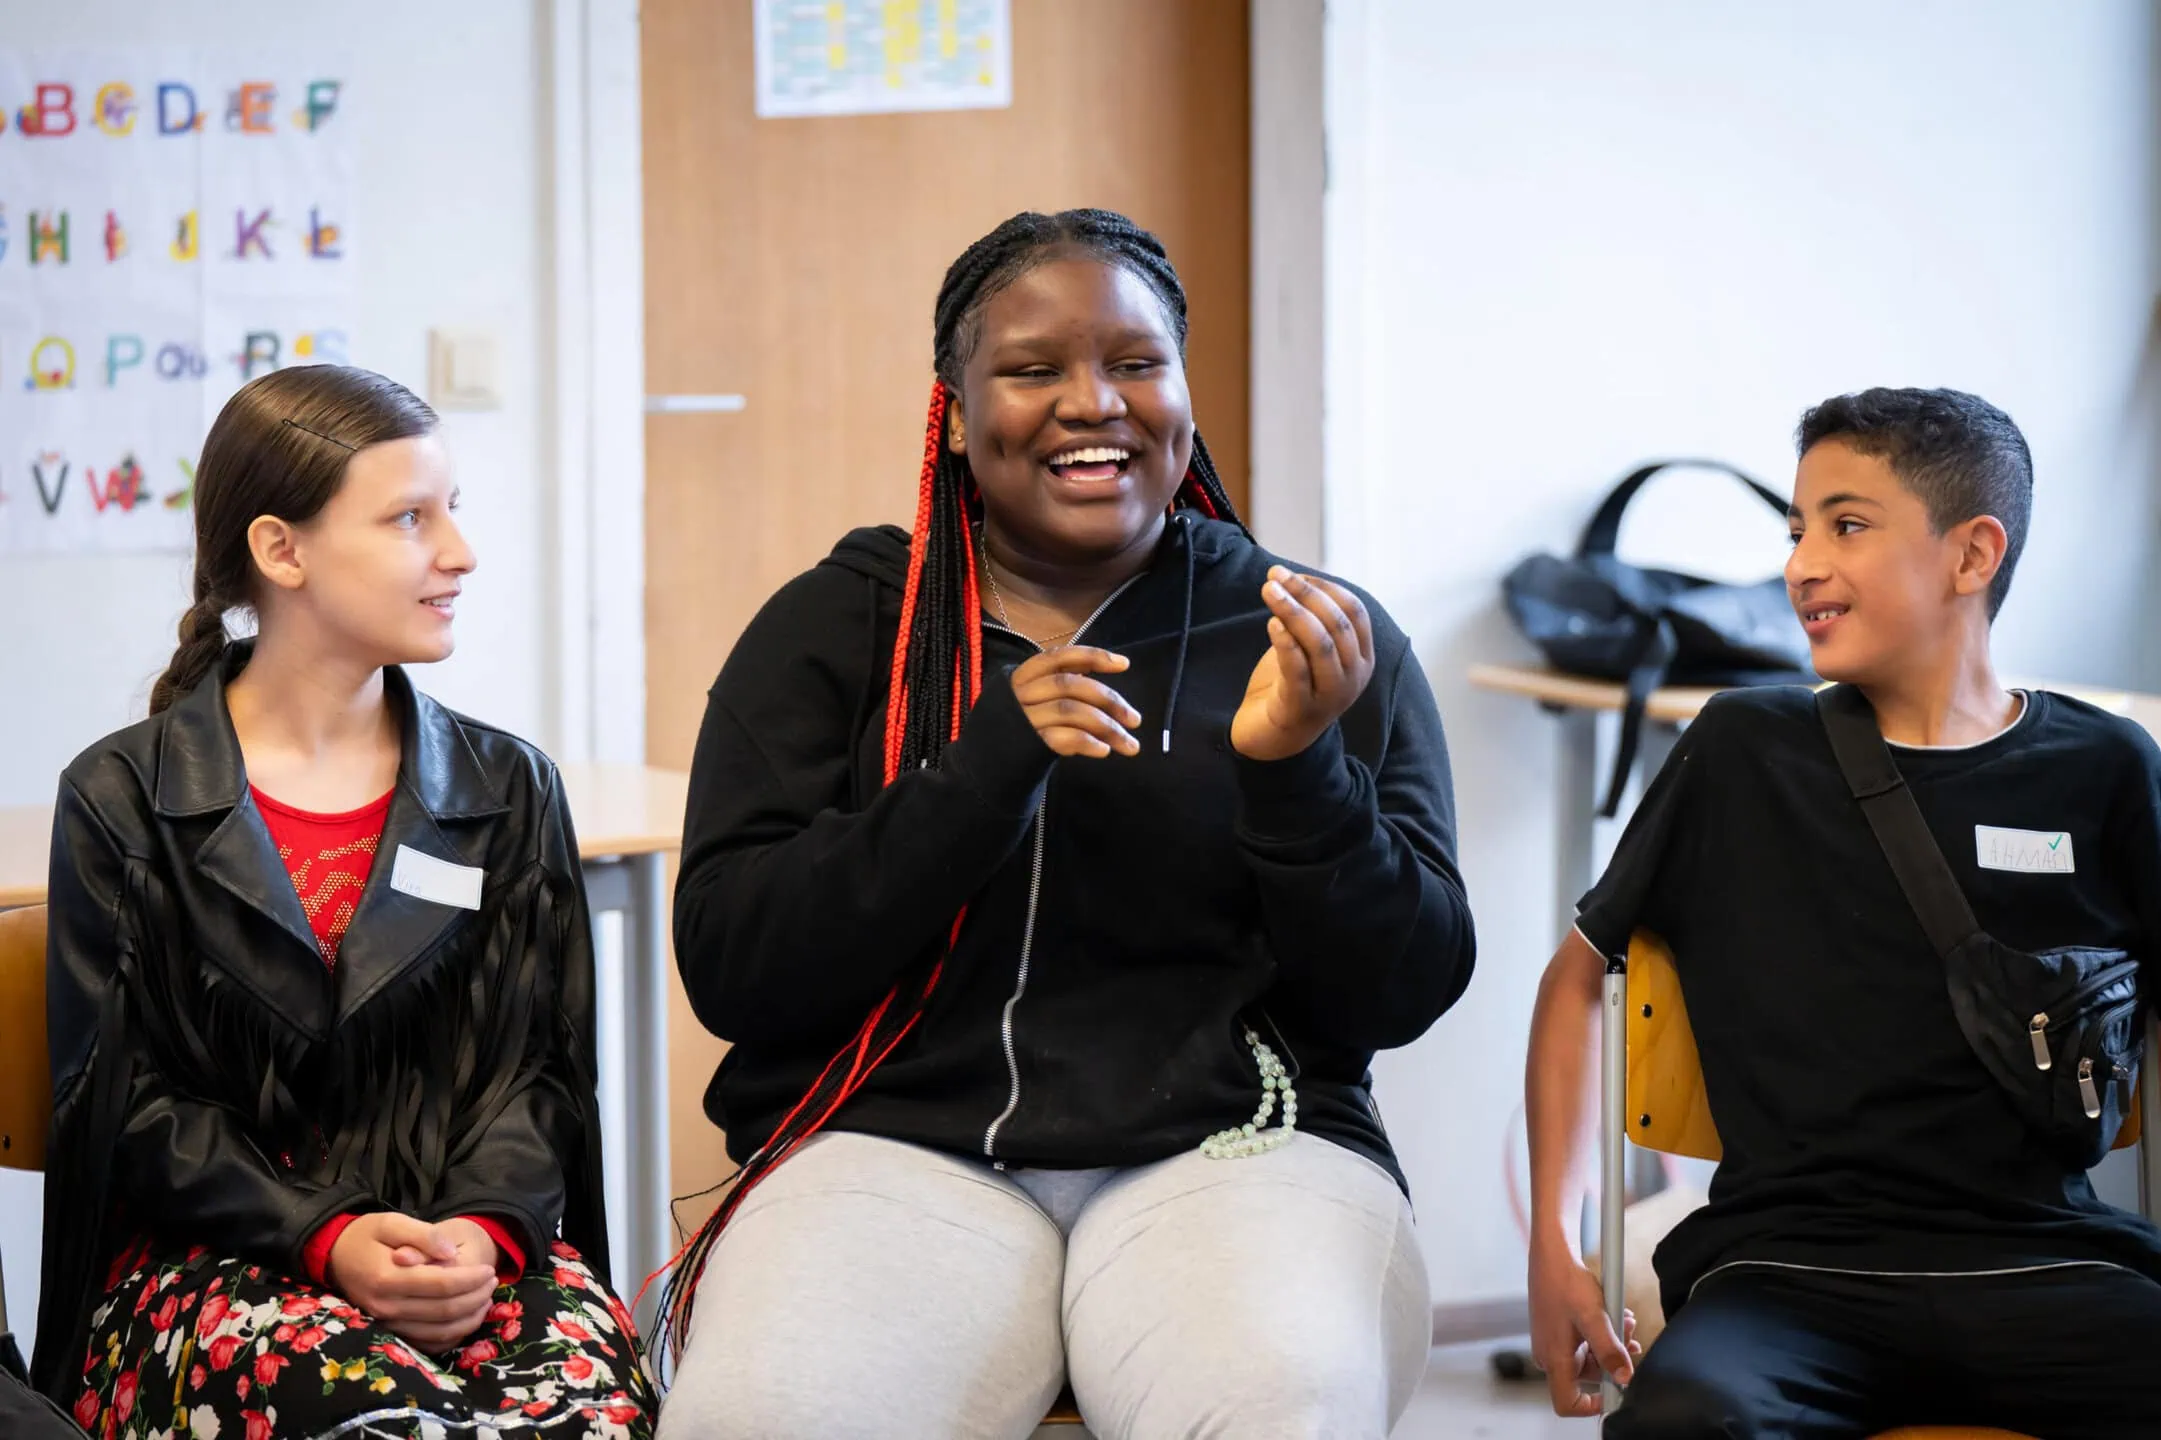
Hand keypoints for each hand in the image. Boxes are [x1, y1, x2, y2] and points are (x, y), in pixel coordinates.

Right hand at [327, 1212, 498, 1352]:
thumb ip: (423, 1235)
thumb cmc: (365, 1236)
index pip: (441, 1285)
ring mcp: (385, 1324)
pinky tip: (467, 1318)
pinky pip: (427, 1344)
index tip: (489, 1269)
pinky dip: (453, 1335)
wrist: (334, 1256)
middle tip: (493, 1281)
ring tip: (486, 1298)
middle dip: (476, 1297)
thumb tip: (450, 1253)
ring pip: (439, 1332)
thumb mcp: (392, 1222)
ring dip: (470, 1318)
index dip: (471, 1279)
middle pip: (444, 1311)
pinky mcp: (388, 1333)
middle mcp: (385, 1307)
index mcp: (387, 1279)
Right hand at [1010, 646, 1142, 757]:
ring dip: (1106, 727)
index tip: (1124, 664)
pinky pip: (1062, 738)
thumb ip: (1062, 685)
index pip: (1060, 657)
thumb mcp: (1034, 699)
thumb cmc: (1019, 728)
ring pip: (1071, 711)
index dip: (1092, 656)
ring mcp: (1023, 719)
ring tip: (1130, 745)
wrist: (988, 765)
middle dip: (1108, 700)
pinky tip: (1105, 750)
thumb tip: (1105, 668)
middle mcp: (1021, 694)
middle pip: (1070, 686)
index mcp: (1024, 676)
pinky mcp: (1026, 745)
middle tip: (1136, 720)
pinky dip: (1087, 742)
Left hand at [1230, 568, 1375, 761]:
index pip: (1354, 612)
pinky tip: (1271, 623)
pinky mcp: (1302, 709)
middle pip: (1337, 624)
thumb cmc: (1290, 686)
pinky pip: (1298, 670)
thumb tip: (1295, 578)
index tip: (1294, 574)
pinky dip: (1286, 642)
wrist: (1272, 738)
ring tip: (1268, 591)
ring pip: (1320, 643)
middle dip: (1305, 593)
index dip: (1325, 588)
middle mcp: (1353, 678)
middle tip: (1275, 576)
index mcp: (1362, 659)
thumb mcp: (1309, 650)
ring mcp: (1331, 696)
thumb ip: (1312, 621)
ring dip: (1292, 611)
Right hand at [1528, 1235, 1639, 1416]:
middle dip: (1612, 1361)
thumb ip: (1609, 1349)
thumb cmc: (1565, 1281)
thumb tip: (1624, 1377)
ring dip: (1611, 1344)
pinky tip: (1614, 1316)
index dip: (1593, 1404)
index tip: (1616, 1390)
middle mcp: (1549, 1356)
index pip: (1568, 1403)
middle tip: (1629, 1338)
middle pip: (1587, 1379)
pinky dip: (1601, 1335)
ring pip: (1589, 1359)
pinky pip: (1584, 1344)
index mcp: (1553, 1359)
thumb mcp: (1594, 1317)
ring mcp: (1552, 1344)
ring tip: (1625, 1321)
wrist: (1551, 1255)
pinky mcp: (1557, 1333)